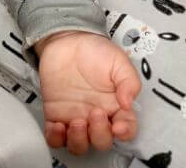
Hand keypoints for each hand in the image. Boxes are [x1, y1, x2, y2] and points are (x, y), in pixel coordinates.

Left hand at [36, 31, 140, 154]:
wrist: (67, 40)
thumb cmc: (94, 50)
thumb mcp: (118, 60)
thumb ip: (129, 80)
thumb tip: (129, 103)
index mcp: (116, 104)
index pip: (126, 128)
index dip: (125, 132)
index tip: (118, 126)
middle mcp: (97, 116)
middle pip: (102, 141)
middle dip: (100, 134)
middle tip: (95, 113)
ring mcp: (76, 117)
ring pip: (79, 145)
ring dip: (79, 141)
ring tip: (77, 121)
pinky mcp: (56, 116)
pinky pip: (55, 139)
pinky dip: (56, 139)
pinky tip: (58, 125)